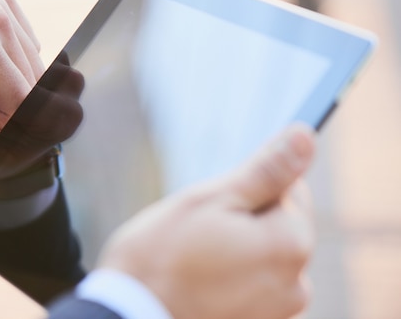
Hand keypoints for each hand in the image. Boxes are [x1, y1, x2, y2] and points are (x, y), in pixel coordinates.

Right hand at [97, 124, 316, 318]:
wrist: (129, 316)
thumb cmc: (164, 255)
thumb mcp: (212, 199)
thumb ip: (266, 170)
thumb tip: (305, 135)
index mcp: (291, 242)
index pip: (291, 191)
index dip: (248, 189)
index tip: (215, 204)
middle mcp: (297, 282)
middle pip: (279, 225)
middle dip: (244, 219)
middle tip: (199, 232)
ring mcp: (279, 311)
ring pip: (263, 254)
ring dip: (236, 248)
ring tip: (195, 259)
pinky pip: (253, 284)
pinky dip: (231, 277)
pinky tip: (199, 281)